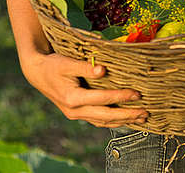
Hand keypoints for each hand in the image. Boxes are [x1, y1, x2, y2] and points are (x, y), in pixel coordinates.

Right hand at [21, 51, 147, 127]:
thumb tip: (103, 70)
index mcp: (73, 98)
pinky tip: (125, 119)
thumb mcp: (68, 63)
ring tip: (141, 118)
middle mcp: (74, 111)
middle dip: (127, 115)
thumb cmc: (54, 65)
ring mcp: (76, 114)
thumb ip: (86, 67)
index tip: (138, 94)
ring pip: (103, 122)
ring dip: (123, 121)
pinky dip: (113, 121)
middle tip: (146, 113)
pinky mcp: (78, 113)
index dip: (121, 97)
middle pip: (106, 116)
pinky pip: (98, 120)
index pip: (103, 99)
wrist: (37, 73)